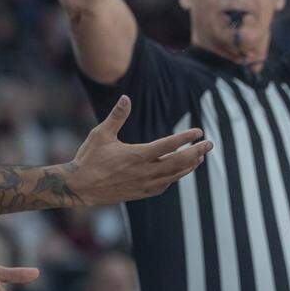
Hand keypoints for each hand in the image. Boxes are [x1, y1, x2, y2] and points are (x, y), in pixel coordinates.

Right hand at [69, 95, 211, 205]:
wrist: (79, 188)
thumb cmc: (89, 158)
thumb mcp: (101, 134)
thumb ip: (117, 116)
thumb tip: (126, 97)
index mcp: (136, 155)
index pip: (167, 146)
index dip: (184, 138)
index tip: (198, 131)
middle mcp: (143, 172)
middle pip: (177, 163)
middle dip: (196, 153)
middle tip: (210, 144)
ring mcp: (143, 185)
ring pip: (173, 176)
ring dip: (189, 166)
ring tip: (200, 157)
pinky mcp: (140, 193)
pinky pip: (163, 186)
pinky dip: (174, 178)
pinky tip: (178, 172)